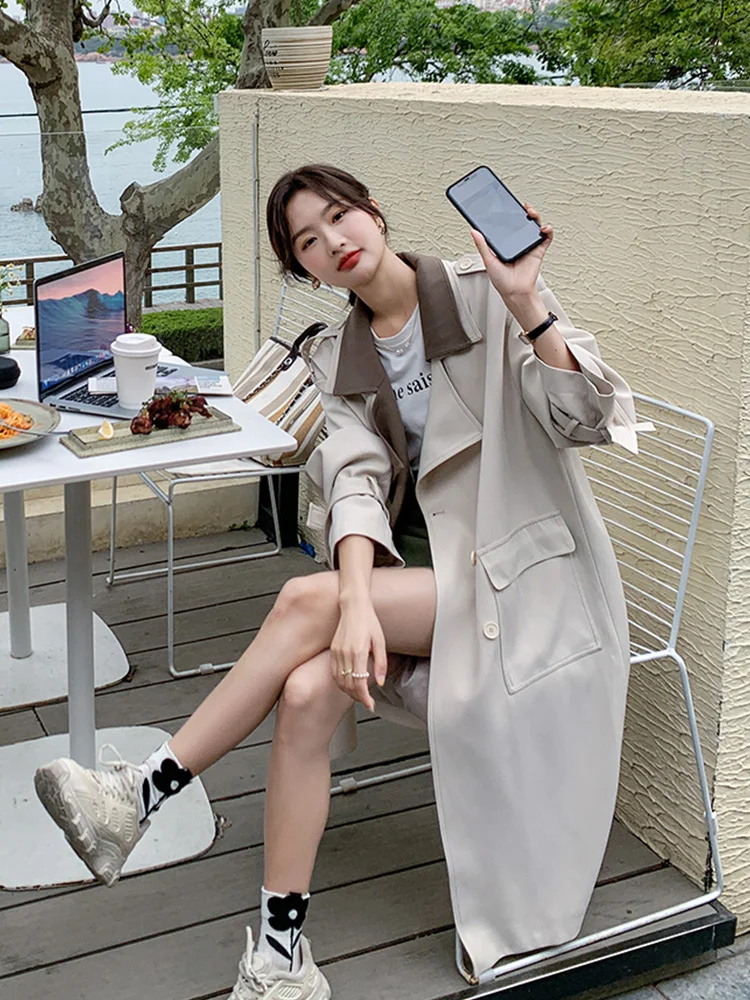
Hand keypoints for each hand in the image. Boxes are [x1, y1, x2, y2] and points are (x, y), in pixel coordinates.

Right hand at [330, 597, 387, 712]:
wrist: (354, 607)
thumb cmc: (368, 621)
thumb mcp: (381, 642)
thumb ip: (381, 664)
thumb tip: (380, 681)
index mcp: (358, 652)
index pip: (359, 683)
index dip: (364, 697)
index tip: (370, 704)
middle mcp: (345, 653)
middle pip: (348, 685)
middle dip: (358, 697)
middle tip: (367, 702)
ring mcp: (337, 652)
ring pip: (339, 681)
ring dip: (348, 692)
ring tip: (359, 695)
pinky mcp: (333, 651)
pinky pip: (334, 673)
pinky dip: (340, 682)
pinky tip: (348, 684)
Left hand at [470, 204, 552, 304]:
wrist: (515, 292)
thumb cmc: (502, 281)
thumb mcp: (488, 260)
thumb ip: (482, 245)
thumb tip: (473, 231)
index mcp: (506, 243)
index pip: (508, 225)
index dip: (508, 214)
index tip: (505, 205)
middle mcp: (518, 242)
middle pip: (523, 222)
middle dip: (524, 212)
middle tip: (520, 206)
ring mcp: (528, 245)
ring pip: (534, 226)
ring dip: (535, 217)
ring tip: (530, 212)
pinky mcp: (538, 251)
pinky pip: (546, 238)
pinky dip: (548, 231)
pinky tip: (543, 228)